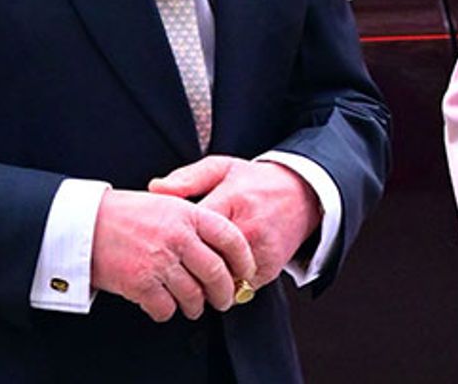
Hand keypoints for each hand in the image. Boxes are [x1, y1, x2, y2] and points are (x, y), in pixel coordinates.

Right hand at [91, 188, 255, 322]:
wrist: (87, 223)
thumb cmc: (128, 212)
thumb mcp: (168, 202)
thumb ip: (193, 219)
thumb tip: (218, 244)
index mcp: (189, 214)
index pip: (230, 237)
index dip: (243, 258)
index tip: (246, 271)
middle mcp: (179, 237)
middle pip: (216, 272)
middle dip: (225, 291)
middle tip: (225, 299)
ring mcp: (160, 261)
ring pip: (193, 295)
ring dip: (197, 306)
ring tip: (195, 307)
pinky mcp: (140, 283)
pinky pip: (165, 308)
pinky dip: (167, 312)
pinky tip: (165, 307)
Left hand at [149, 155, 322, 291]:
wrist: (303, 192)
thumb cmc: (255, 181)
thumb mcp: (223, 168)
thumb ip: (188, 178)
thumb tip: (154, 188)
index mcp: (232, 200)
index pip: (192, 231)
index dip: (174, 241)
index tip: (164, 243)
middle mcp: (247, 227)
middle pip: (203, 261)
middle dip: (185, 267)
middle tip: (172, 266)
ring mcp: (260, 250)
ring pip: (219, 280)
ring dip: (205, 281)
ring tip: (193, 273)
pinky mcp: (269, 268)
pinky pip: (238, 287)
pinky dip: (226, 285)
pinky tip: (218, 275)